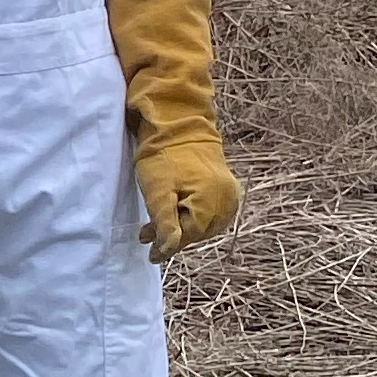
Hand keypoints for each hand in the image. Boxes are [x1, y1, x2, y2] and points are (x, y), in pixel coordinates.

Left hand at [135, 138, 240, 259]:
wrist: (178, 125)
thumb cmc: (164, 157)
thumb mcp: (158, 192)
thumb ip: (165, 224)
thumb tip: (167, 251)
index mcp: (211, 204)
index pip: (188, 237)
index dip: (167, 245)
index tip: (149, 252)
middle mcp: (227, 203)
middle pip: (198, 232)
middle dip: (174, 235)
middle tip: (147, 234)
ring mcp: (230, 195)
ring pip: (204, 224)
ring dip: (183, 227)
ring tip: (158, 224)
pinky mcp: (226, 188)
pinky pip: (211, 212)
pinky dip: (193, 216)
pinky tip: (177, 212)